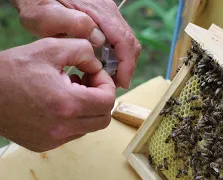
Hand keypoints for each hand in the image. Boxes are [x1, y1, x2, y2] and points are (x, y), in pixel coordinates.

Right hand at [0, 38, 114, 151]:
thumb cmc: (12, 70)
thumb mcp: (50, 48)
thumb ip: (83, 51)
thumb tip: (98, 66)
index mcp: (66, 104)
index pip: (108, 101)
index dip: (107, 84)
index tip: (95, 74)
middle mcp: (62, 128)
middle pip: (103, 118)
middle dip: (101, 98)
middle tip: (87, 82)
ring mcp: (53, 140)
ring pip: (89, 127)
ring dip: (88, 108)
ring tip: (71, 89)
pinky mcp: (44, 144)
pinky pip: (73, 133)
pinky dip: (74, 118)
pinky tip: (60, 102)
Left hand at [11, 0, 141, 88]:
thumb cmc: (38, 4)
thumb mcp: (47, 15)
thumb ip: (74, 24)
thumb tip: (99, 39)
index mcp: (100, 12)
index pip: (125, 41)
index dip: (127, 65)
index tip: (122, 83)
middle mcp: (109, 12)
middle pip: (130, 43)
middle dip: (126, 66)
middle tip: (113, 83)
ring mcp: (108, 15)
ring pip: (126, 43)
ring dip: (121, 62)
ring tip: (107, 76)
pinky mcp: (105, 19)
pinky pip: (118, 40)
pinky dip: (116, 56)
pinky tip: (103, 64)